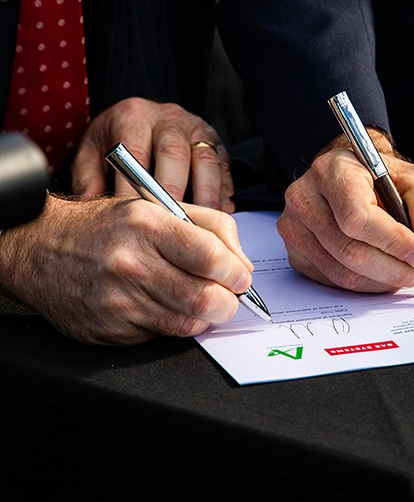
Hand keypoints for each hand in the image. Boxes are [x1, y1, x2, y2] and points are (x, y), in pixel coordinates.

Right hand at [0, 195, 252, 344]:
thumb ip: (210, 228)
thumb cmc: (107, 227)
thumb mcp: (158, 207)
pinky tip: (162, 307)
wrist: (40, 249)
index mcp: (147, 225)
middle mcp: (129, 263)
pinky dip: (172, 325)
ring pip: (187, 324)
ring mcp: (116, 301)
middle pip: (205, 299)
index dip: (236, 273)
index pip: (211, 257)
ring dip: (203, 316)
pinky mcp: (108, 330)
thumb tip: (243, 265)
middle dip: (228, 303)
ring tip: (197, 300)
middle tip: (228, 298)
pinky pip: (161, 337)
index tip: (241, 278)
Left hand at [72, 97, 234, 212]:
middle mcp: (169, 118)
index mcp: (134, 116)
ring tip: (201, 227)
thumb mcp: (91, 155)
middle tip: (171, 226)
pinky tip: (219, 217)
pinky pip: (225, 169)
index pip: (136, 153)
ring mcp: (197, 129)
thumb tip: (93, 209)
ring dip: (205, 196)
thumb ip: (89, 181)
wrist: (138, 121)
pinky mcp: (218, 144)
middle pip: (175, 154)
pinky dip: (224, 194)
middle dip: (174, 193)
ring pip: (206, 160)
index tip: (137, 219)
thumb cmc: (114, 143)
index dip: (137, 188)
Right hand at [276, 130, 413, 291]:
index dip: (392, 241)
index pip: (357, 217)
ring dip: (381, 280)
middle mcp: (305, 198)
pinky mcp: (295, 252)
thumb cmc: (380, 179)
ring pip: (342, 272)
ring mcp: (295, 227)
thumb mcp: (413, 180)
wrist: (349, 179)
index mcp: (333, 171)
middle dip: (392, 268)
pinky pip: (332, 280)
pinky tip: (380, 272)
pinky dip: (363, 284)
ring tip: (405, 273)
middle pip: (350, 250)